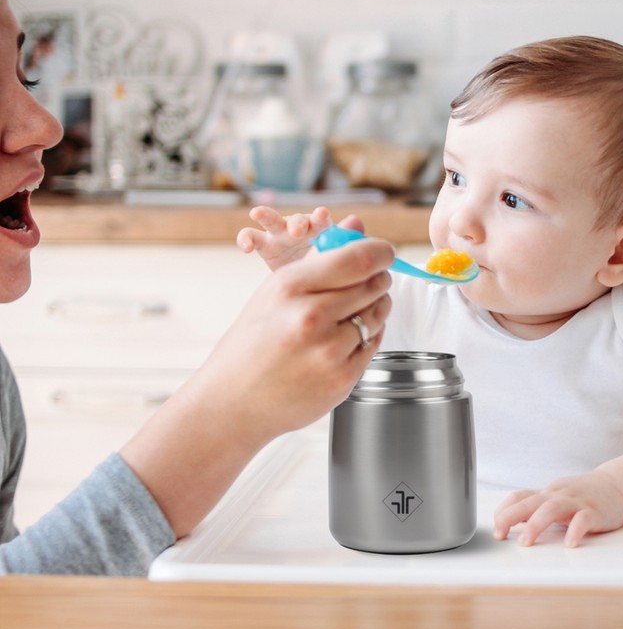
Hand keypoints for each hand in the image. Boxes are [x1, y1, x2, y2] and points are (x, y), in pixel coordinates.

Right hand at [195, 235, 391, 439]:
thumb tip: (356, 226)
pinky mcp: (342, 378)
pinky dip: (367, 336)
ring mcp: (329, 350)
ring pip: (378, 313)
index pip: (358, 258)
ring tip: (354, 311)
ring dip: (375, 307)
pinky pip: (373, 343)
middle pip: (374, 283)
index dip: (380, 251)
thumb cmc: (252, 342)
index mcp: (291, 287)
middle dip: (379, 277)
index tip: (384, 251)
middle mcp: (311, 317)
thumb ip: (319, 260)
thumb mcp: (274, 292)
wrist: (231, 402)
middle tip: (373, 279)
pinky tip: (346, 337)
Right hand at [237, 205, 364, 270]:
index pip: (321, 220)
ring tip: (258, 213)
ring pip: (271, 220)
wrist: (304, 293)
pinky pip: (251, 237)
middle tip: (297, 231)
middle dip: (296, 223)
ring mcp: (280, 234)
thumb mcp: (334, 262)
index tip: (322, 215)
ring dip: (266, 215)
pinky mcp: (263, 244)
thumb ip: (344, 242)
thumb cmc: (326, 274)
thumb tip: (356, 221)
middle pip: (297, 219)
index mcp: (321, 231)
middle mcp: (301, 228)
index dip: (321, 217)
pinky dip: (246, 238)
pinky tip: (245, 247)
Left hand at [492, 471, 622, 547]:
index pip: (519, 496)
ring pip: (552, 508)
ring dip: (536, 524)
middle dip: (511, 517)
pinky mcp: (595, 511)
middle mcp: (558, 495)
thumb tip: (508, 523)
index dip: (504, 510)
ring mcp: (577, 501)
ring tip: (526, 542)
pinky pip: (584, 519)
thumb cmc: (583, 495)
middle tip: (499, 534)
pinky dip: (575, 530)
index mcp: (547, 493)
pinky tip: (569, 544)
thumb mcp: (557, 498)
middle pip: (531, 502)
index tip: (495, 528)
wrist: (618, 486)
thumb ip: (536, 509)